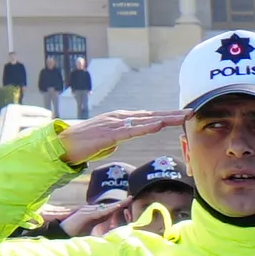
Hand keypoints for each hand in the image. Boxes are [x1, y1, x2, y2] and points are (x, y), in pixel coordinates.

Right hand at [50, 198, 129, 236]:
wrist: (61, 232)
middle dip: (121, 203)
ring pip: (105, 207)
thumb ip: (101, 230)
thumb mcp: (92, 231)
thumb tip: (113, 234)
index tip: (130, 203)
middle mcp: (92, 210)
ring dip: (116, 204)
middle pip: (109, 206)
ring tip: (127, 200)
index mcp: (95, 215)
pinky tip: (115, 208)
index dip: (120, 206)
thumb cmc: (76, 233)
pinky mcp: (84, 215)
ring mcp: (88, 211)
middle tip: (132, 198)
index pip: (110, 209)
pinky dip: (107, 210)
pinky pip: (98, 211)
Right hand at [59, 106, 180, 165]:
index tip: (185, 115)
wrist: (62, 143)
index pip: (149, 116)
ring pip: (145, 120)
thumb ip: (120, 136)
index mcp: (121, 119)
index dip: (168, 115)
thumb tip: (127, 137)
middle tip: (192, 112)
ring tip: (182, 117)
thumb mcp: (108, 139)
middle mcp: (120, 118)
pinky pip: (131, 130)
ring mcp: (114, 124)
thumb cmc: (84, 143)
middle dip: (173, 114)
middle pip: (152, 115)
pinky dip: (146, 127)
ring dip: (166, 118)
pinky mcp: (109, 133)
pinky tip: (158, 125)